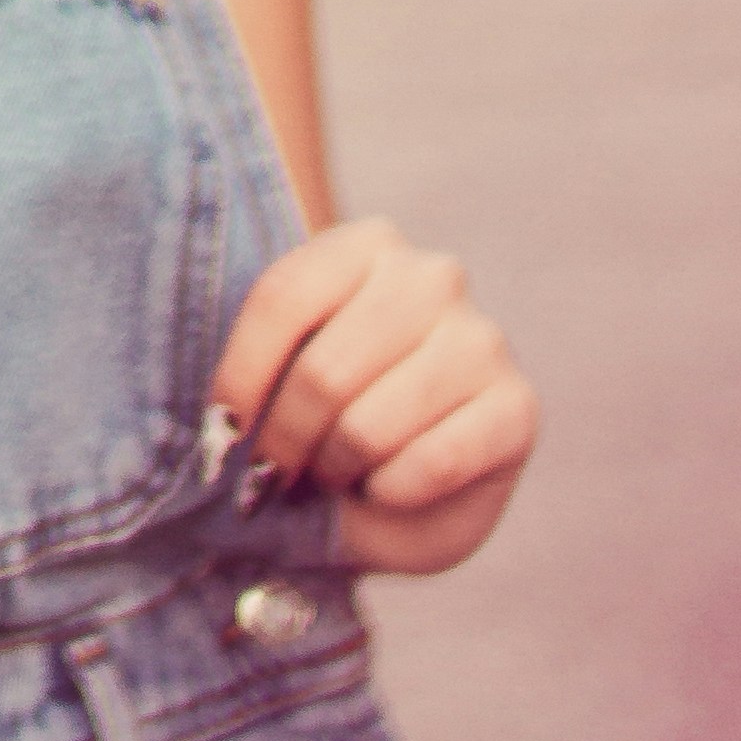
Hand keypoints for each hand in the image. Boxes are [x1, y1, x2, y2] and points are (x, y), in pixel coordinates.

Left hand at [211, 219, 536, 579]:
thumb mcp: (282, 380)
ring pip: (369, 426)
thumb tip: (222, 429)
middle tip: (280, 473)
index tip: (222, 431)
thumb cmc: (332, 421)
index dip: (240, 378)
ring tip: (338, 474)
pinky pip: (429, 464)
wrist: (404, 492)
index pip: (283, 298)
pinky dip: (391, 494)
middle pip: (323, 372)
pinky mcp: (517, 408)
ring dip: (337, 471)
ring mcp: (482, 340)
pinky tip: (389, 489)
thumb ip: (254, 380)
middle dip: (286, 443)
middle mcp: (433, 277)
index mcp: (367, 245)